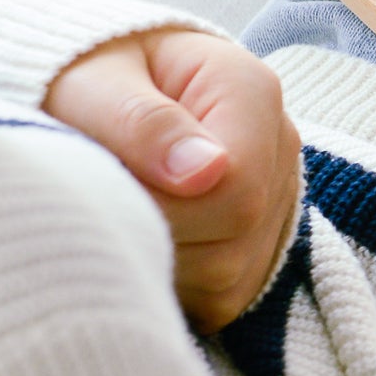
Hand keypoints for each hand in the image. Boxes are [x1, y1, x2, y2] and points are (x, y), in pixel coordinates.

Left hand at [45, 28, 300, 332]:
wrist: (108, 86)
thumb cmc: (95, 79)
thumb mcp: (98, 85)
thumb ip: (143, 122)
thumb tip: (205, 172)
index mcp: (250, 91)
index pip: (236, 185)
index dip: (163, 208)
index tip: (107, 191)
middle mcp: (280, 142)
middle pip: (237, 234)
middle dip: (158, 235)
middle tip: (105, 204)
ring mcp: (279, 193)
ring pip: (232, 275)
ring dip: (163, 265)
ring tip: (124, 217)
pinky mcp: (262, 237)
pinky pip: (229, 296)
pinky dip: (178, 287)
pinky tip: (148, 243)